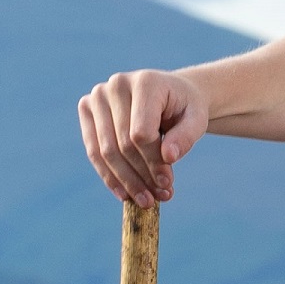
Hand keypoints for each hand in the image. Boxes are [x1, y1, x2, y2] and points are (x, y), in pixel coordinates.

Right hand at [77, 66, 207, 204]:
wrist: (169, 93)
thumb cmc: (184, 107)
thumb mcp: (197, 120)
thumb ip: (186, 136)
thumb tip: (169, 157)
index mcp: (144, 82)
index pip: (141, 133)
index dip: (153, 163)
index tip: (167, 183)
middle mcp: (116, 85)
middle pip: (122, 144)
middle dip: (141, 176)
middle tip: (158, 197)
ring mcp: (97, 96)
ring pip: (105, 151)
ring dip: (125, 181)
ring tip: (145, 201)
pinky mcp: (87, 110)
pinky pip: (93, 151)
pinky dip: (109, 176)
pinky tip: (125, 195)